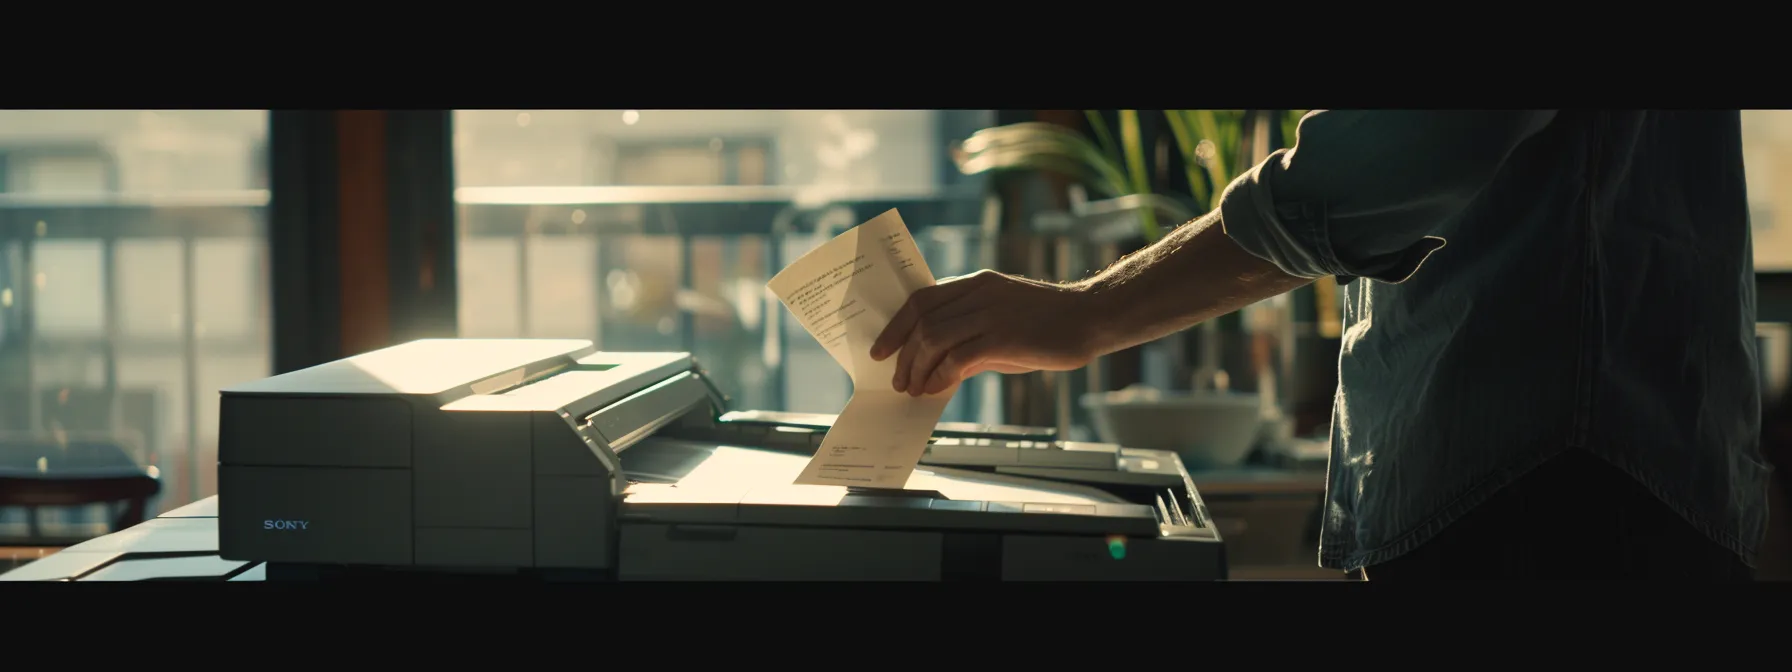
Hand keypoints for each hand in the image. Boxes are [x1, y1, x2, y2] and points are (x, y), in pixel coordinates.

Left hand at [870, 270, 1098, 395]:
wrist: (1090, 318)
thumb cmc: (1047, 323)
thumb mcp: (1002, 320)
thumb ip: (970, 335)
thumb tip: (938, 365)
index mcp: (975, 283)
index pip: (920, 299)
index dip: (895, 325)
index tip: (881, 349)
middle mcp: (979, 293)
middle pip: (922, 320)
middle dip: (903, 354)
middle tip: (898, 380)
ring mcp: (991, 314)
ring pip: (934, 337)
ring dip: (917, 367)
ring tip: (913, 388)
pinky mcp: (1004, 338)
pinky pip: (958, 357)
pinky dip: (940, 375)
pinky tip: (937, 388)